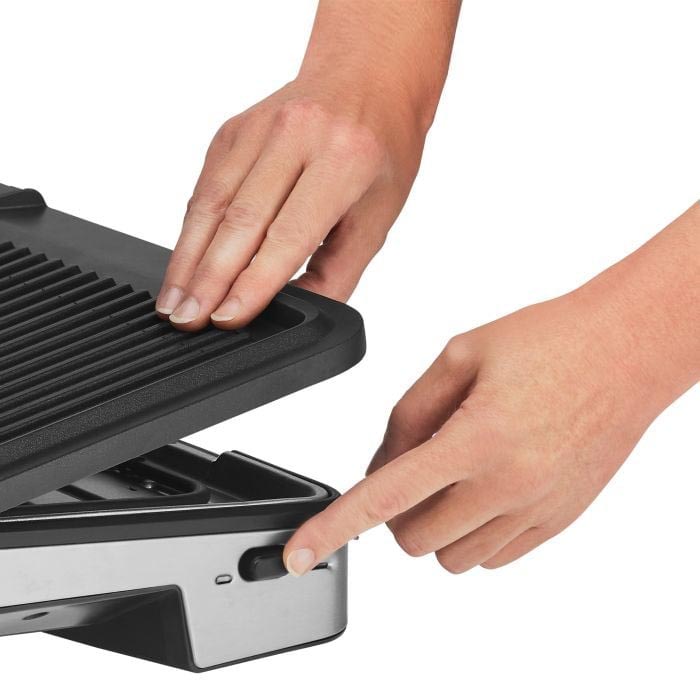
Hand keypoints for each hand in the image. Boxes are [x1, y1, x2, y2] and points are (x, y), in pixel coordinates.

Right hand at [157, 1, 460, 329]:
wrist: (367, 75)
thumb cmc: (380, 150)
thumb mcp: (378, 216)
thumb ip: (338, 270)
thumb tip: (294, 309)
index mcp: (344, 160)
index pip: (289, 233)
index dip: (253, 280)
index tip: (227, 317)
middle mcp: (296, 136)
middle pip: (239, 218)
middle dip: (208, 278)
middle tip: (187, 320)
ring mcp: (257, 128)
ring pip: (211, 203)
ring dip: (188, 258)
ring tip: (174, 301)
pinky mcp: (231, 130)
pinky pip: (205, 187)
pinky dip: (191, 229)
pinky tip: (183, 262)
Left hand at [283, 207, 699, 574]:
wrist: (626, 348)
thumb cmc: (548, 340)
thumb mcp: (460, 355)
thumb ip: (409, 414)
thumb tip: (379, 463)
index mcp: (476, 438)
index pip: (384, 498)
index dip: (334, 529)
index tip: (299, 553)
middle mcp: (507, 485)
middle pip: (413, 539)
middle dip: (396, 514)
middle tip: (411, 472)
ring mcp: (537, 509)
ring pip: (453, 558)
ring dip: (435, 526)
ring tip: (453, 478)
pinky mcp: (560, 520)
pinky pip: (496, 557)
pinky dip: (473, 535)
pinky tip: (483, 491)